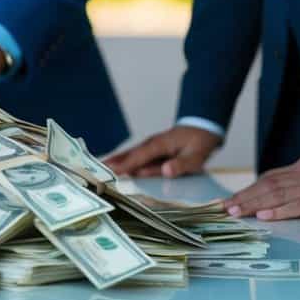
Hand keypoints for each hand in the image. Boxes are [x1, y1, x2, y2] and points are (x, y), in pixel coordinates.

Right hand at [106, 125, 220, 177]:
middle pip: (130, 154)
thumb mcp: (196, 156)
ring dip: (116, 161)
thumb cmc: (201, 142)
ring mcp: (151, 146)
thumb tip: (165, 171)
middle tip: (95, 169)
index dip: (125, 165)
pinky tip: (117, 165)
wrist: (204, 127)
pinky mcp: (153, 150)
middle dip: (114, 162)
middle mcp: (152, 144)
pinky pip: (137, 156)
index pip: (139, 157)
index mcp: (160, 145)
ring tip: (100, 168)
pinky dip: (125, 160)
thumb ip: (181, 164)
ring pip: (131, 154)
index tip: (110, 172)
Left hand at [225, 147, 299, 221]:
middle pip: (267, 185)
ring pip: (277, 195)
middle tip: (223, 208)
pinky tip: (265, 216)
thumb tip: (289, 191)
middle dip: (244, 197)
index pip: (270, 178)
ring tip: (235, 212)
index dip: (249, 189)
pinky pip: (298, 205)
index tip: (232, 198)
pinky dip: (279, 211)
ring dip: (253, 204)